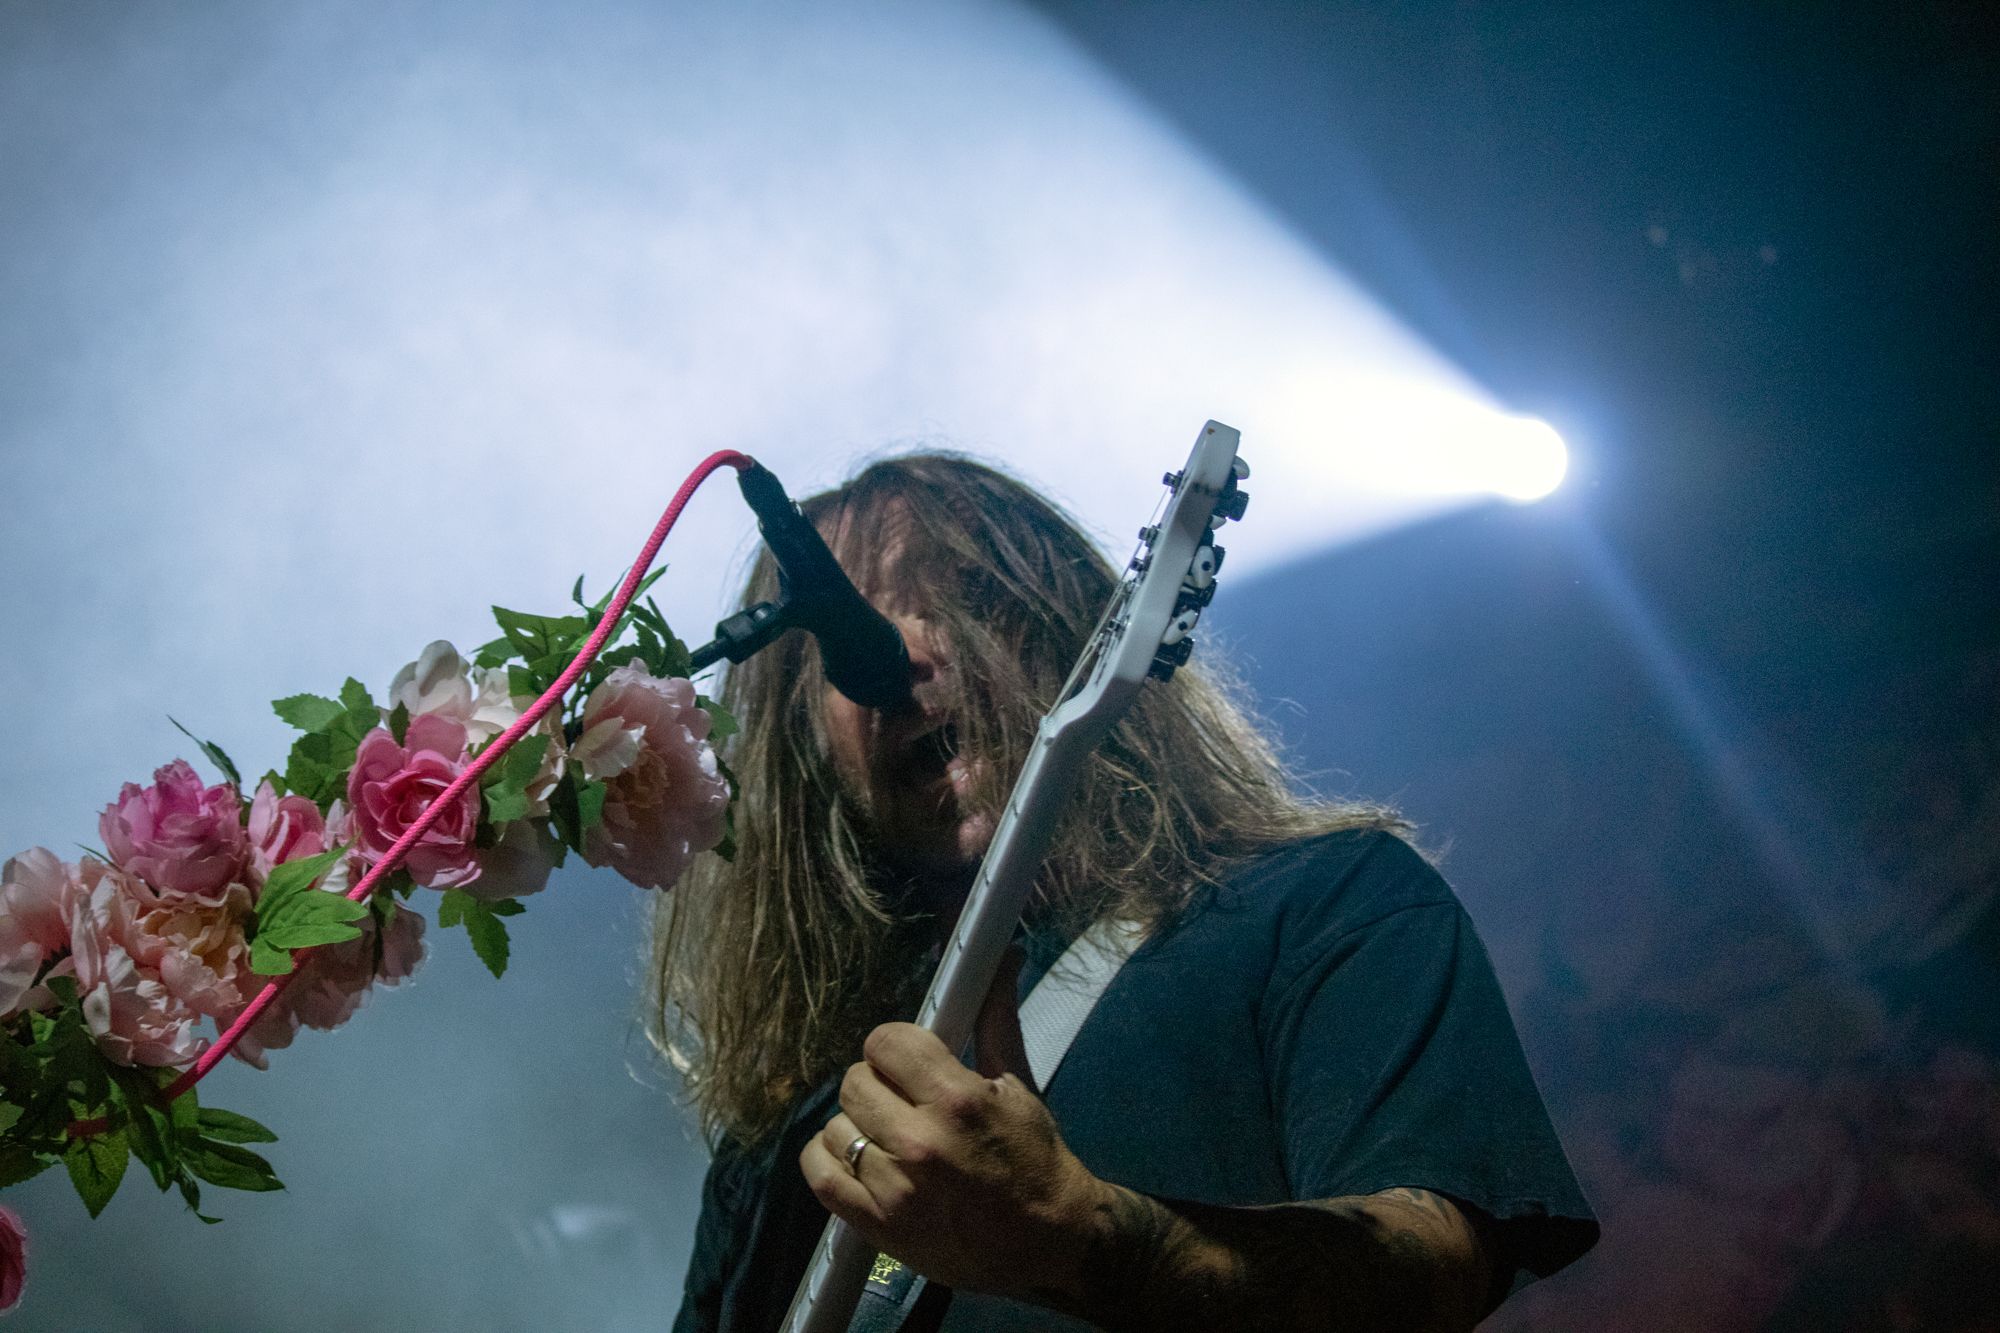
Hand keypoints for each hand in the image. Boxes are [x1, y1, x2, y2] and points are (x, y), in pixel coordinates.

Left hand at [798, 1011, 1106, 1299]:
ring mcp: (895, 1188)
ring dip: (856, 1125)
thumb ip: (995, 1019)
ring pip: (834, 1126)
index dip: (895, 1047)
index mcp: (957, 1099)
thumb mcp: (1019, 1084)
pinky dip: (828, 1160)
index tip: (909, 1062)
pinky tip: (856, 1159)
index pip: (885, 1041)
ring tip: (885, 1136)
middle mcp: (920, 1141)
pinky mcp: (877, 1226)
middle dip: (876, 1084)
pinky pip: (819, 1174)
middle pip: (854, 1081)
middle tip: (900, 1100)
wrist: (1051, 1243)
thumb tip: (1001, 955)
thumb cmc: (1036, 1159)